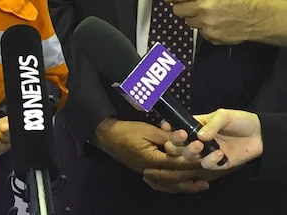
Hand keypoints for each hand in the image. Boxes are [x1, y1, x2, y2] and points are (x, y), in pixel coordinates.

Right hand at [93, 118, 207, 193]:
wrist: (106, 136)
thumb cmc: (126, 131)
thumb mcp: (146, 129)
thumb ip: (165, 136)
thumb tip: (184, 138)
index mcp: (151, 159)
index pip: (176, 164)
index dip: (192, 162)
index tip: (206, 161)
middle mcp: (150, 170)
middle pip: (175, 178)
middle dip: (192, 177)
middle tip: (209, 177)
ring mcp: (146, 173)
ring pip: (169, 185)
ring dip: (186, 186)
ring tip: (201, 186)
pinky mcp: (144, 172)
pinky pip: (161, 185)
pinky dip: (173, 187)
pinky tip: (181, 186)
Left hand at [162, 0, 271, 44]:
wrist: (255, 17)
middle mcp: (203, 8)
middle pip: (177, 9)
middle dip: (182, 6)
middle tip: (193, 4)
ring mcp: (206, 24)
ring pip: (187, 21)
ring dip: (193, 17)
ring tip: (208, 12)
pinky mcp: (210, 36)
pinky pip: (198, 31)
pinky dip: (203, 27)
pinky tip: (214, 21)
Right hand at [162, 109, 262, 169]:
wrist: (260, 135)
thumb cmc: (239, 121)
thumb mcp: (224, 116)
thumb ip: (211, 125)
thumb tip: (199, 136)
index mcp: (195, 126)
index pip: (176, 127)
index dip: (168, 128)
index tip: (166, 126)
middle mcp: (196, 139)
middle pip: (175, 145)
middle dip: (175, 142)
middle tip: (183, 136)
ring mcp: (205, 152)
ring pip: (187, 156)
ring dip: (191, 151)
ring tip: (201, 145)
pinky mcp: (216, 163)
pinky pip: (206, 165)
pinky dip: (210, 160)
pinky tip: (221, 153)